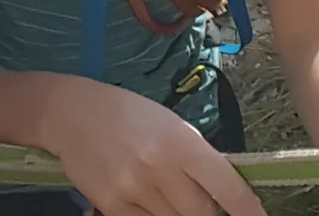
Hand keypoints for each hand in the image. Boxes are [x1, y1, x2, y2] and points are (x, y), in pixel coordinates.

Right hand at [41, 78, 265, 215]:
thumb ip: (197, 159)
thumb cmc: (129, 114)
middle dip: (207, 214)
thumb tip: (227, 196)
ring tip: (166, 194)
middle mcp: (159, 167)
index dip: (248, 211)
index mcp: (180, 142)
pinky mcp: (111, 205)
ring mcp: (134, 189)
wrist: (71, 113)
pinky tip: (146, 200)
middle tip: (198, 202)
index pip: (227, 188)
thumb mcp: (170, 125)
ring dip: (179, 215)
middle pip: (203, 215)